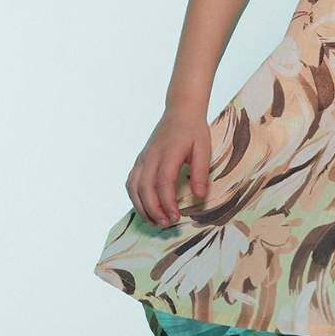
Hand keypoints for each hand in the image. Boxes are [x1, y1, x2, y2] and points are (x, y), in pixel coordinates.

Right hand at [126, 105, 210, 227]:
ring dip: (141, 207)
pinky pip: (131, 181)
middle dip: (153, 210)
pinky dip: (134, 197)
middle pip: (145, 188)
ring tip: (154, 221)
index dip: (167, 203)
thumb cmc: (194, 131)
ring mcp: (143, 158)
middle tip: (166, 224)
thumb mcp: (204, 149)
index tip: (175, 217)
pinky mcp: (140, 160)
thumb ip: (201, 173)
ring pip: (134, 187)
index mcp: (168, 153)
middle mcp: (151, 156)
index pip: (163, 183)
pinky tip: (144, 207)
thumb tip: (199, 196)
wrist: (180, 111)